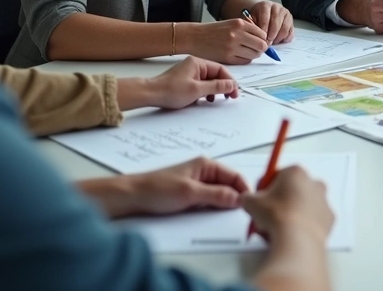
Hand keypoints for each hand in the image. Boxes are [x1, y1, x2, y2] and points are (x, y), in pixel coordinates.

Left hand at [90, 157, 249, 218]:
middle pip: (230, 185)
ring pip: (220, 194)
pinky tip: (213, 216)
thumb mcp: (190, 193)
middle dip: (236, 198)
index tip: (251, 206)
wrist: (131, 197)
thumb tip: (239, 199)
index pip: (235, 176)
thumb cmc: (157, 190)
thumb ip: (216, 195)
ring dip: (225, 204)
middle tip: (242, 215)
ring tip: (228, 216)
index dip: (245, 190)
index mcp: (206, 164)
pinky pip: (209, 200)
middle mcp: (204, 172)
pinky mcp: (190, 194)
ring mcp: (198, 183)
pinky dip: (214, 208)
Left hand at [146, 56, 238, 107]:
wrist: (150, 94)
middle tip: (229, 97)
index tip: (235, 93)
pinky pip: (201, 84)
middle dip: (223, 86)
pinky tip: (205, 99)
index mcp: (198, 62)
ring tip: (215, 99)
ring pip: (209, 80)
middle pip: (216, 74)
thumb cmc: (171, 91)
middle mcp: (194, 65)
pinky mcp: (186, 80)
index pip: (220, 69)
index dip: (230, 81)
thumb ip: (217, 87)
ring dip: (214, 89)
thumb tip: (232, 85)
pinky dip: (206, 91)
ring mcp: (190, 72)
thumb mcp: (197, 90)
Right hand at [179, 19, 268, 64]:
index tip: (260, 41)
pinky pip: (245, 61)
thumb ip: (246, 29)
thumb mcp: (231, 24)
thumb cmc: (212, 31)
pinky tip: (239, 56)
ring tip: (247, 52)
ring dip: (254, 55)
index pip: (262, 33)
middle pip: (261, 45)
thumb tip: (262, 39)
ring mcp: (232, 47)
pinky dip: (245, 59)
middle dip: (261, 48)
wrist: (194, 37)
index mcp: (239, 24)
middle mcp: (237, 34)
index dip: (263, 39)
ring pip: (254, 54)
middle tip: (257, 49)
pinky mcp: (227, 58)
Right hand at [240, 166, 334, 243]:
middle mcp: (313, 183)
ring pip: (304, 204)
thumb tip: (246, 200)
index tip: (260, 197)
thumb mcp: (251, 203)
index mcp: (295, 173)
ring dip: (293, 212)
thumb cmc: (277, 216)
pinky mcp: (329, 218)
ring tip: (279, 227)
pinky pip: (314, 219)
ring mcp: (323, 201)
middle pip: (293, 188)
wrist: (296, 239)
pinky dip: (305, 225)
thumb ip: (247, 197)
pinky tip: (293, 233)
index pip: (278, 175)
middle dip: (281, 199)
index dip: (266, 187)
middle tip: (268, 214)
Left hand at [248, 0, 294, 44]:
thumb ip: (252, 26)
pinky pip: (291, 32)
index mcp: (265, 5)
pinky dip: (285, 38)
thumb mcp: (250, 19)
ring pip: (285, 28)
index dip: (264, 29)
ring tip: (272, 42)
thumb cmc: (256, 17)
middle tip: (267, 43)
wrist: (262, 11)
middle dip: (271, 35)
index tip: (261, 38)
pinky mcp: (291, 20)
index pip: (265, 17)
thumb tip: (257, 37)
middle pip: (276, 23)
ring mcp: (286, 13)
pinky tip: (278, 40)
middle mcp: (277, 7)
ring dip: (278, 38)